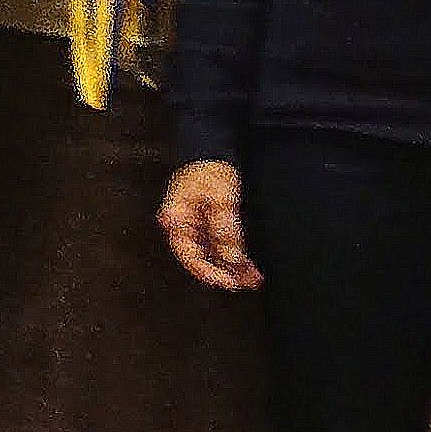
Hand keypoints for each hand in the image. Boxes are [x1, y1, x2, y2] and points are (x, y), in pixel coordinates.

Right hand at [163, 159, 257, 289]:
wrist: (212, 149)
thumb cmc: (211, 169)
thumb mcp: (223, 200)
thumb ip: (227, 231)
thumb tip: (234, 259)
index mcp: (177, 222)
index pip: (191, 257)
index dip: (211, 273)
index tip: (231, 282)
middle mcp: (182, 227)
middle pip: (202, 259)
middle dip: (226, 272)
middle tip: (249, 281)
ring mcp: (193, 226)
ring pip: (211, 254)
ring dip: (232, 265)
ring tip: (253, 275)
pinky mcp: (205, 222)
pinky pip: (216, 244)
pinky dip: (232, 253)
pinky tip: (245, 262)